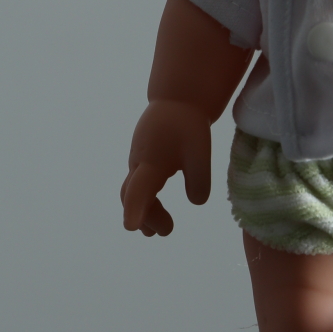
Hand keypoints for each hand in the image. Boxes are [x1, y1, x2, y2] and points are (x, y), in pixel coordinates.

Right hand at [120, 100, 211, 236]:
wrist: (177, 100)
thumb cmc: (188, 125)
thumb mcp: (200, 154)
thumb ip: (199, 180)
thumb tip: (196, 202)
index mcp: (151, 163)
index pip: (138, 191)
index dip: (134, 210)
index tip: (131, 226)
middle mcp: (139, 164)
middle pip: (133, 196)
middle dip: (146, 217)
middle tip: (168, 231)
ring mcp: (138, 161)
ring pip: (135, 191)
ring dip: (146, 211)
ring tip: (163, 228)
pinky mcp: (143, 159)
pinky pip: (139, 184)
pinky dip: (147, 200)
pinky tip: (158, 208)